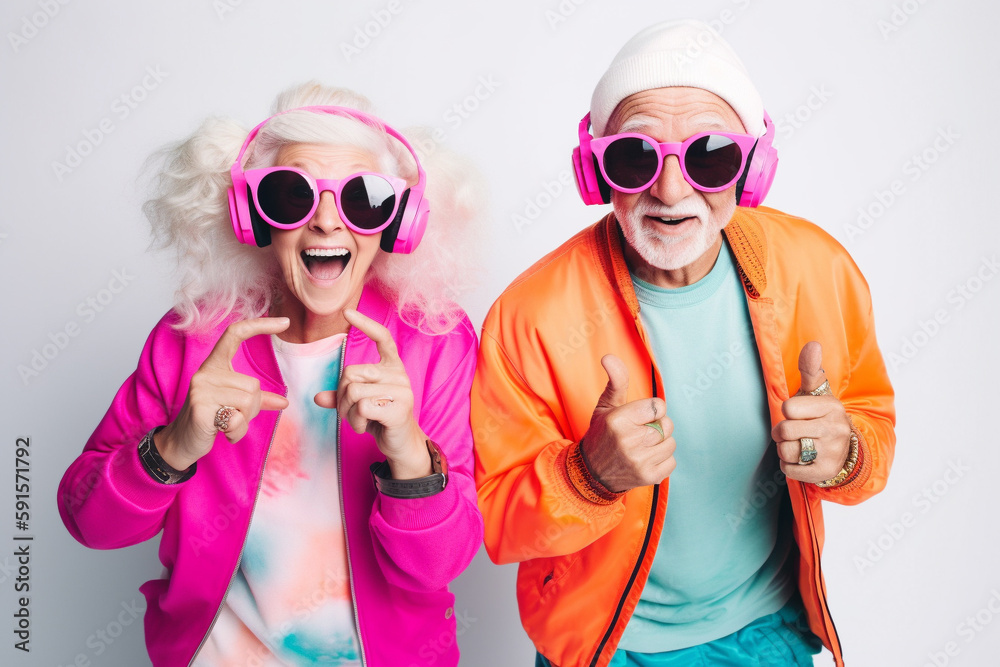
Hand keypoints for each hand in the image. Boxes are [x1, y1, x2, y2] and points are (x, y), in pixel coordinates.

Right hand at [156, 318, 290, 470]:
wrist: (181, 443)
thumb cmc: (210, 420)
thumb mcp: (234, 405)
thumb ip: (257, 400)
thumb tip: (284, 402)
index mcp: (215, 365)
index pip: (235, 334)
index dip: (260, 325)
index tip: (285, 321)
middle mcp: (205, 372)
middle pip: (253, 385)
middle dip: (252, 408)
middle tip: (233, 416)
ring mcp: (200, 389)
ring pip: (248, 402)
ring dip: (244, 421)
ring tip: (227, 424)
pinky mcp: (200, 408)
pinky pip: (237, 419)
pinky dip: (236, 432)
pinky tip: (222, 433)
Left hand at [314, 309, 430, 478]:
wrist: (401, 445)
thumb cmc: (380, 420)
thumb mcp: (359, 405)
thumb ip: (341, 397)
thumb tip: (317, 397)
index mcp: (392, 367)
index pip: (382, 337)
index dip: (365, 324)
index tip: (347, 312)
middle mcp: (399, 374)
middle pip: (351, 373)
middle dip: (341, 397)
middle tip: (351, 412)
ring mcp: (402, 390)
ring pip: (353, 391)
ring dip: (347, 412)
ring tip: (359, 420)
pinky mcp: (400, 407)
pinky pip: (361, 407)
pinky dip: (355, 421)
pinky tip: (366, 426)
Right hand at [579, 354, 675, 492]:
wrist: (591, 473)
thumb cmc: (602, 434)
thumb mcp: (605, 406)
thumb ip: (616, 381)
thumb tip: (609, 356)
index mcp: (618, 420)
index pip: (658, 406)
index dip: (651, 410)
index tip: (638, 417)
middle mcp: (629, 441)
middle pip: (667, 425)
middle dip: (656, 426)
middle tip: (638, 433)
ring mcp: (639, 461)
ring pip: (671, 443)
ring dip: (660, 444)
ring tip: (641, 446)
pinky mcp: (648, 477)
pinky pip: (671, 461)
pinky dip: (662, 460)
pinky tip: (645, 459)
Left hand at [772, 341, 851, 482]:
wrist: (844, 449)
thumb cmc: (820, 416)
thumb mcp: (817, 393)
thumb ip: (810, 370)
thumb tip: (812, 344)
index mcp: (831, 406)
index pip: (788, 408)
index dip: (788, 411)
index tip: (796, 413)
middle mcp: (834, 429)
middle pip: (784, 431)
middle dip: (780, 432)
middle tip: (790, 431)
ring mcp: (831, 452)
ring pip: (785, 451)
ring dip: (784, 449)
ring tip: (797, 444)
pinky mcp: (824, 472)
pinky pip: (789, 470)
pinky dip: (788, 465)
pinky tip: (800, 459)